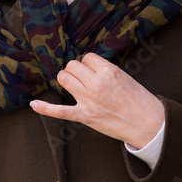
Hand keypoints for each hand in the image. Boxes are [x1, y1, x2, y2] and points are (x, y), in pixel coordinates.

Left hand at [30, 52, 163, 149]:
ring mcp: (88, 100)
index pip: (87, 57)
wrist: (148, 125)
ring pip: (64, 79)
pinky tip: (34, 104)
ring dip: (66, 80)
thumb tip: (90, 67)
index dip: (89, 64)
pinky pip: (59, 111)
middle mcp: (96, 83)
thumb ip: (106, 71)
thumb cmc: (140, 101)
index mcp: (109, 71)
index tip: (94, 71)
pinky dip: (45, 108)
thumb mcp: (126, 77)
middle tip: (84, 79)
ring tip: (73, 85)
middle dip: (76, 70)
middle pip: (72, 66)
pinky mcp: (84, 116)